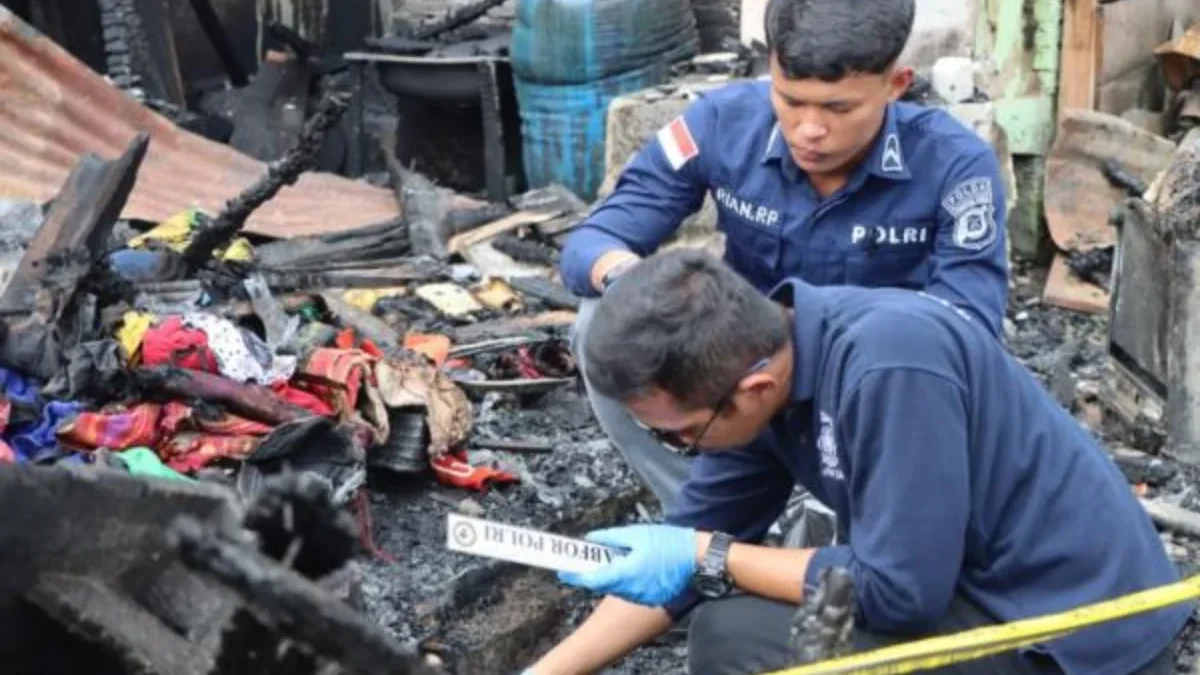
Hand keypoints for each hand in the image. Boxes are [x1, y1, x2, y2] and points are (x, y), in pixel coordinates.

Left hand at [557, 524, 697, 605]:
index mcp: (625, 573)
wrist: (700, 561)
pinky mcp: (652, 599)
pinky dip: (627, 581)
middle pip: (603, 584)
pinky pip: (632, 591)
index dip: (574, 576)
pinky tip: (636, 567)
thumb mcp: (638, 534)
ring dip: (612, 576)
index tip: (562, 572)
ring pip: (618, 588)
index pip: (592, 578)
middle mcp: (631, 590)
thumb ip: (611, 537)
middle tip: (586, 561)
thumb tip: (592, 538)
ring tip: (619, 558)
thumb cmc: (671, 544)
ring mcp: (642, 597)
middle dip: (594, 573)